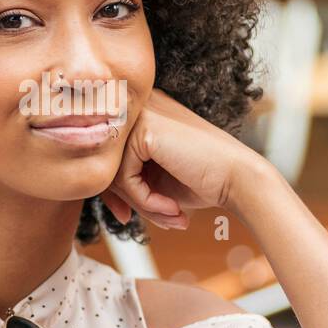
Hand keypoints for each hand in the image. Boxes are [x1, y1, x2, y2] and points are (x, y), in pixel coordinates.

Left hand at [99, 87, 265, 230]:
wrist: (240, 180)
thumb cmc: (202, 180)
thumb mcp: (152, 180)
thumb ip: (121, 178)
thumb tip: (88, 187)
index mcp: (140, 115)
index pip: (106, 157)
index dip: (114, 193)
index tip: (127, 216)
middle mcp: (138, 107)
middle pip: (104, 164)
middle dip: (126, 201)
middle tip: (161, 219)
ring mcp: (140, 114)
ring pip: (112, 173)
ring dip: (140, 204)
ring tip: (170, 215)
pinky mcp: (144, 128)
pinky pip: (124, 177)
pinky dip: (145, 201)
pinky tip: (171, 207)